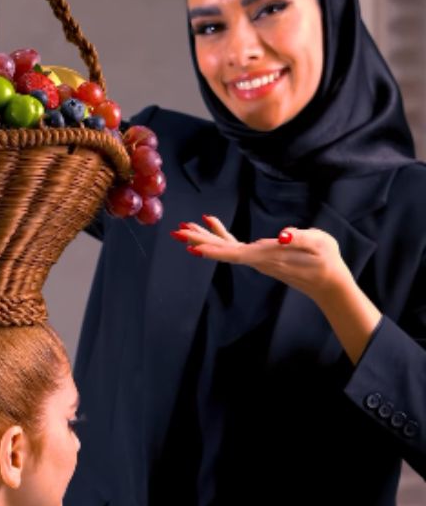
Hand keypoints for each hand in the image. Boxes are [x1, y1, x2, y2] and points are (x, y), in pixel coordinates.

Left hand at [176, 215, 350, 302]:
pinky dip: (221, 234)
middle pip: (223, 251)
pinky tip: (211, 222)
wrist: (328, 282)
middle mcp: (257, 260)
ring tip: (184, 227)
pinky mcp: (259, 256)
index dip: (214, 251)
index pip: (236, 254)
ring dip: (204, 237)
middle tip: (176, 231)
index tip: (193, 248)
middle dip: (199, 241)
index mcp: (268, 256)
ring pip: (224, 247)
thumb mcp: (320, 244)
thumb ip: (301, 238)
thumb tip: (283, 235)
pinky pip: (234, 244)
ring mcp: (256, 259)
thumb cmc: (326, 261)